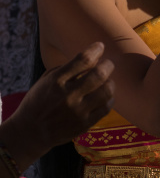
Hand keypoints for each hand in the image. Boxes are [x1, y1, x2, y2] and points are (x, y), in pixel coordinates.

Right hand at [0, 42, 113, 169]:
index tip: (100, 46)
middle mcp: (68, 95)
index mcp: (57, 80)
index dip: (96, 50)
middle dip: (108, 65)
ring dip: (110, 83)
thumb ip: (70, 68)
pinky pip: (105, 108)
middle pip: (99, 74)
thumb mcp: (48, 79)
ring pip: (106, 92)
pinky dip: (109, 99)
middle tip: (108, 64)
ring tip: (107, 81)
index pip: (83, 60)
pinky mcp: (83, 125)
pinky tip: (105, 97)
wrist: (30, 131)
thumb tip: (94, 58)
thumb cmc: (40, 100)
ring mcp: (77, 111)